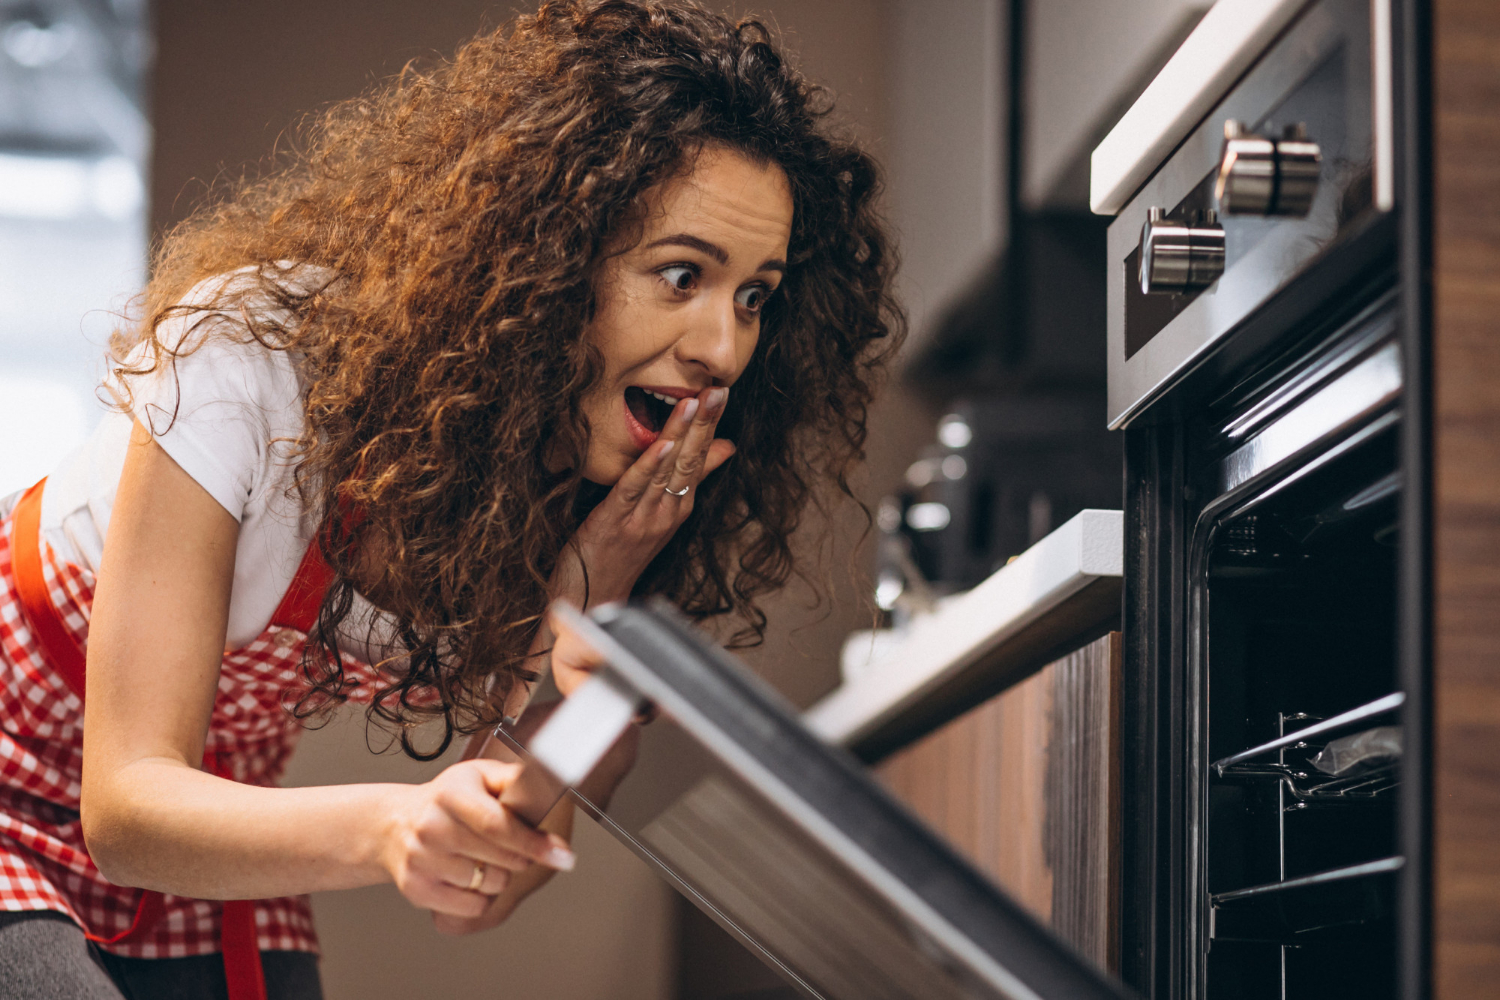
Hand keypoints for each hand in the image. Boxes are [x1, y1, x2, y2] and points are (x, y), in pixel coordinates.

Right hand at [380, 758, 576, 923]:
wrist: (394, 823)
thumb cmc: (447, 799)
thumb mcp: (479, 776)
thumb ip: (513, 780)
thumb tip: (550, 785)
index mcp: (451, 793)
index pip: (498, 825)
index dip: (533, 843)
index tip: (563, 856)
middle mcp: (431, 826)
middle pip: (498, 859)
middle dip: (522, 859)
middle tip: (519, 850)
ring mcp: (421, 859)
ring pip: (488, 885)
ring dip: (500, 877)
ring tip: (485, 859)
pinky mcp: (416, 888)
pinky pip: (470, 906)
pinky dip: (481, 897)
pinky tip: (471, 877)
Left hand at [552, 386, 733, 692]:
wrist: (592, 604)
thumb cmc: (618, 558)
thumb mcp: (657, 516)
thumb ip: (687, 481)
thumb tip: (722, 449)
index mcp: (675, 508)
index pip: (699, 458)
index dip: (710, 424)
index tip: (720, 391)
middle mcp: (666, 512)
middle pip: (691, 460)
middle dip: (705, 422)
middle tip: (719, 388)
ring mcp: (644, 518)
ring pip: (669, 470)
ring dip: (683, 434)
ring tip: (697, 403)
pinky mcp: (616, 521)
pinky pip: (636, 488)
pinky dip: (651, 465)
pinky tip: (665, 443)